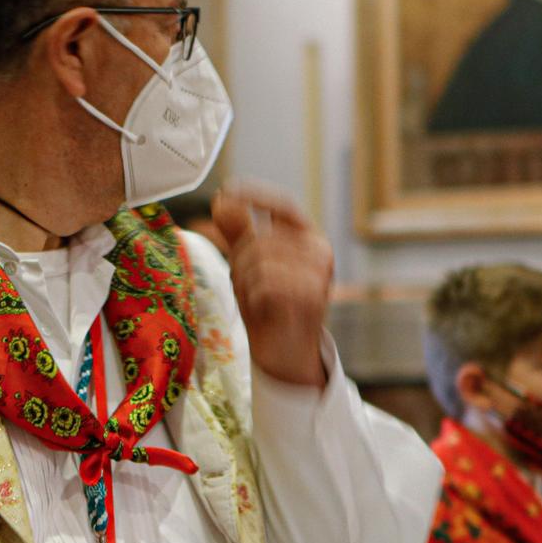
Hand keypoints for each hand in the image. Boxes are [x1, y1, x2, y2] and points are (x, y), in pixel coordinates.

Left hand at [211, 184, 332, 387]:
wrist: (284, 351)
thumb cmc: (267, 306)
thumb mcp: (248, 264)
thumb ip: (238, 233)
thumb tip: (222, 199)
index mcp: (307, 238)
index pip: (283, 205)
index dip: (254, 196)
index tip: (226, 191)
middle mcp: (319, 250)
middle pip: (262, 237)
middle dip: (240, 259)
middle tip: (245, 284)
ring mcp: (319, 273)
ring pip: (262, 259)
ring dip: (246, 281)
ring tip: (256, 298)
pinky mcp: (311, 295)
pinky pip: (267, 282)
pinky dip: (255, 296)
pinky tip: (263, 308)